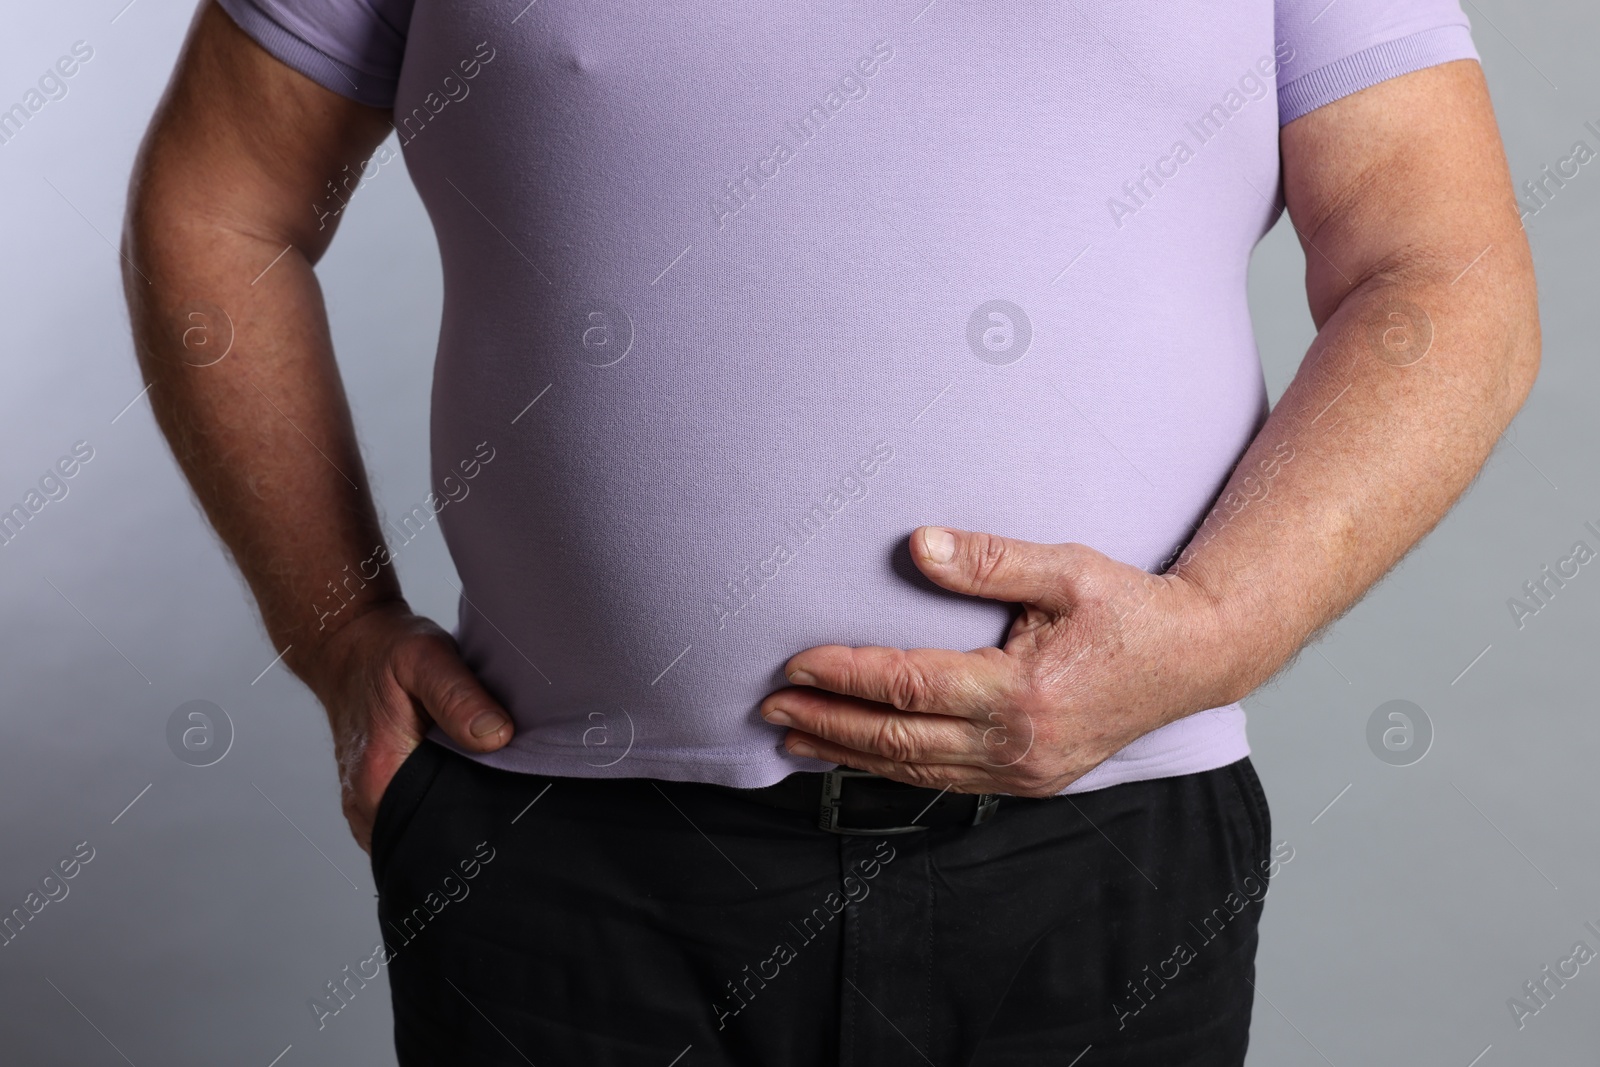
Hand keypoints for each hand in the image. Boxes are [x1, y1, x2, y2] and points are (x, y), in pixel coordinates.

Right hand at [297, 600, 513, 852]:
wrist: (347, 645)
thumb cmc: (385, 650)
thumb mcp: (426, 658)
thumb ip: (459, 697)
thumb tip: (497, 736)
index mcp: (380, 777)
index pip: (437, 833)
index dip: (478, 822)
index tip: (511, 802)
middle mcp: (368, 801)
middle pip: (432, 836)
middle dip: (471, 822)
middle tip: (509, 793)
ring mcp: (369, 802)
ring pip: (424, 828)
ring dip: (456, 812)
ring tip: (489, 785)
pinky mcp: (377, 795)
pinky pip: (414, 815)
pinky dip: (441, 802)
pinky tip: (464, 778)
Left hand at [759, 527, 1240, 796]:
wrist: (1196, 659)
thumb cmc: (1130, 608)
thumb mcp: (1068, 569)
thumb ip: (991, 560)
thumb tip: (918, 545)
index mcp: (1021, 691)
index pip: (908, 686)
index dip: (845, 676)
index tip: (795, 665)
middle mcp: (1017, 742)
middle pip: (898, 739)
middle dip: (827, 723)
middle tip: (770, 708)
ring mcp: (1024, 770)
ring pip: (916, 770)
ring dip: (850, 753)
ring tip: (794, 739)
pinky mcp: (1031, 779)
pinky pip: (945, 782)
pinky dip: (894, 770)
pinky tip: (860, 756)